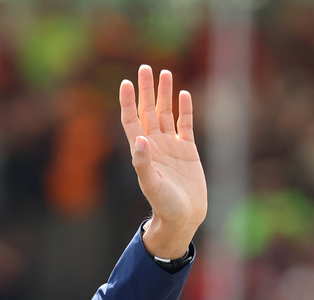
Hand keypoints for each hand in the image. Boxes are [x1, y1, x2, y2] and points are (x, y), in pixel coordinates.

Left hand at [120, 66, 207, 258]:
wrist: (183, 218)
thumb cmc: (164, 205)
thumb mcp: (152, 185)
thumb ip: (144, 163)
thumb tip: (140, 140)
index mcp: (143, 151)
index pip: (131, 120)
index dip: (128, 102)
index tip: (125, 83)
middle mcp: (155, 144)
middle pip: (148, 111)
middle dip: (146, 90)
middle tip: (145, 68)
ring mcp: (172, 146)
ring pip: (166, 114)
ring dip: (165, 94)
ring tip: (165, 74)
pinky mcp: (188, 150)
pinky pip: (186, 125)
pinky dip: (185, 110)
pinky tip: (184, 94)